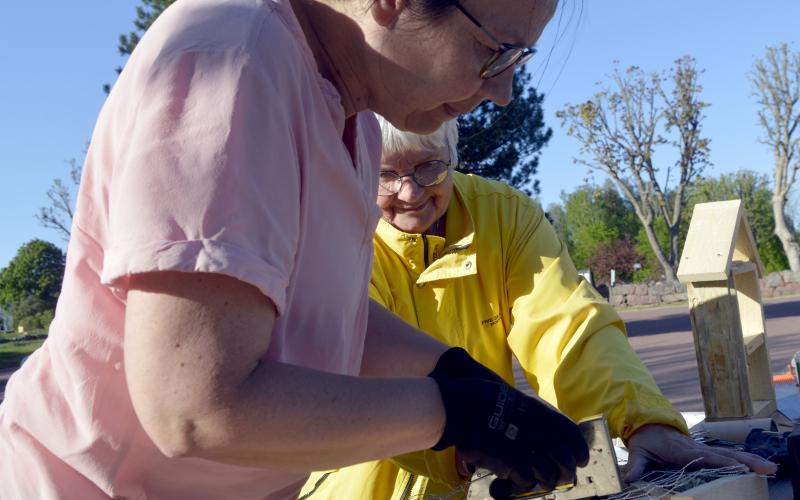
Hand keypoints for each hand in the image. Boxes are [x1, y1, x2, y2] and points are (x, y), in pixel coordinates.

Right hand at [429, 354, 588, 494]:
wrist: (462, 406)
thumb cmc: (483, 399)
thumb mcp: (515, 400)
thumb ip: (530, 415)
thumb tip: (540, 428)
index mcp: (540, 413)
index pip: (571, 434)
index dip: (580, 450)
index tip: (581, 459)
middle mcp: (537, 431)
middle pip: (565, 458)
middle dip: (568, 471)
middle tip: (565, 476)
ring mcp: (524, 448)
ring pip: (549, 473)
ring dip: (550, 481)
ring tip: (546, 483)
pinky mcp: (509, 462)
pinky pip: (527, 481)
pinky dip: (526, 484)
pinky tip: (521, 482)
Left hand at [623, 424, 777, 481]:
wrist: (647, 422)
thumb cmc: (645, 439)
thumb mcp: (638, 451)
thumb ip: (634, 466)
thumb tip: (627, 478)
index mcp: (681, 450)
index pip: (704, 457)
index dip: (721, 463)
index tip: (739, 467)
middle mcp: (696, 448)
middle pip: (724, 455)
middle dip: (746, 461)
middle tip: (767, 468)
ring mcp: (702, 449)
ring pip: (729, 454)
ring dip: (749, 460)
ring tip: (770, 468)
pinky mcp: (704, 452)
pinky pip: (726, 456)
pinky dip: (743, 460)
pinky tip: (756, 466)